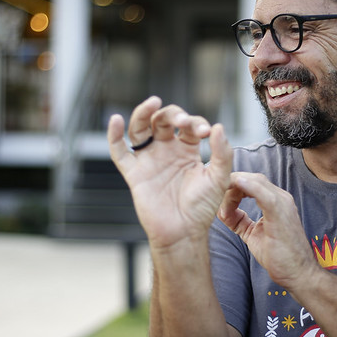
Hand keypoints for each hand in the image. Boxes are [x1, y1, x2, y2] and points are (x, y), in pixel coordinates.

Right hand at [108, 96, 232, 250]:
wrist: (184, 232)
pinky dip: (113, 135)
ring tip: (153, 103)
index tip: (206, 132)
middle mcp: (167, 150)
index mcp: (188, 149)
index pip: (189, 125)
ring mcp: (149, 159)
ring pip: (140, 128)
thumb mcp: (219, 178)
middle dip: (173, 114)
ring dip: (144, 113)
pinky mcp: (134, 172)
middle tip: (183, 121)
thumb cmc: (202, 208)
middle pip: (163, 120)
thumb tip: (219, 127)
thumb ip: (222, 153)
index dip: (196, 123)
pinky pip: (119, 151)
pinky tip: (115, 120)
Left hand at [217, 172, 319, 289]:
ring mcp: (282, 204)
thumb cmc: (279, 256)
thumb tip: (223, 213)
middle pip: (251, 178)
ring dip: (233, 187)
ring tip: (218, 198)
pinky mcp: (280, 213)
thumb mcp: (252, 234)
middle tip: (213, 196)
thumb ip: (240, 221)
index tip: (215, 195)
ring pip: (255, 182)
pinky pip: (264, 194)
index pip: (251, 182)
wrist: (298, 274)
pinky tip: (235, 184)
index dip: (232, 186)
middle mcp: (280, 198)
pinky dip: (248, 186)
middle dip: (229, 184)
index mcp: (275, 202)